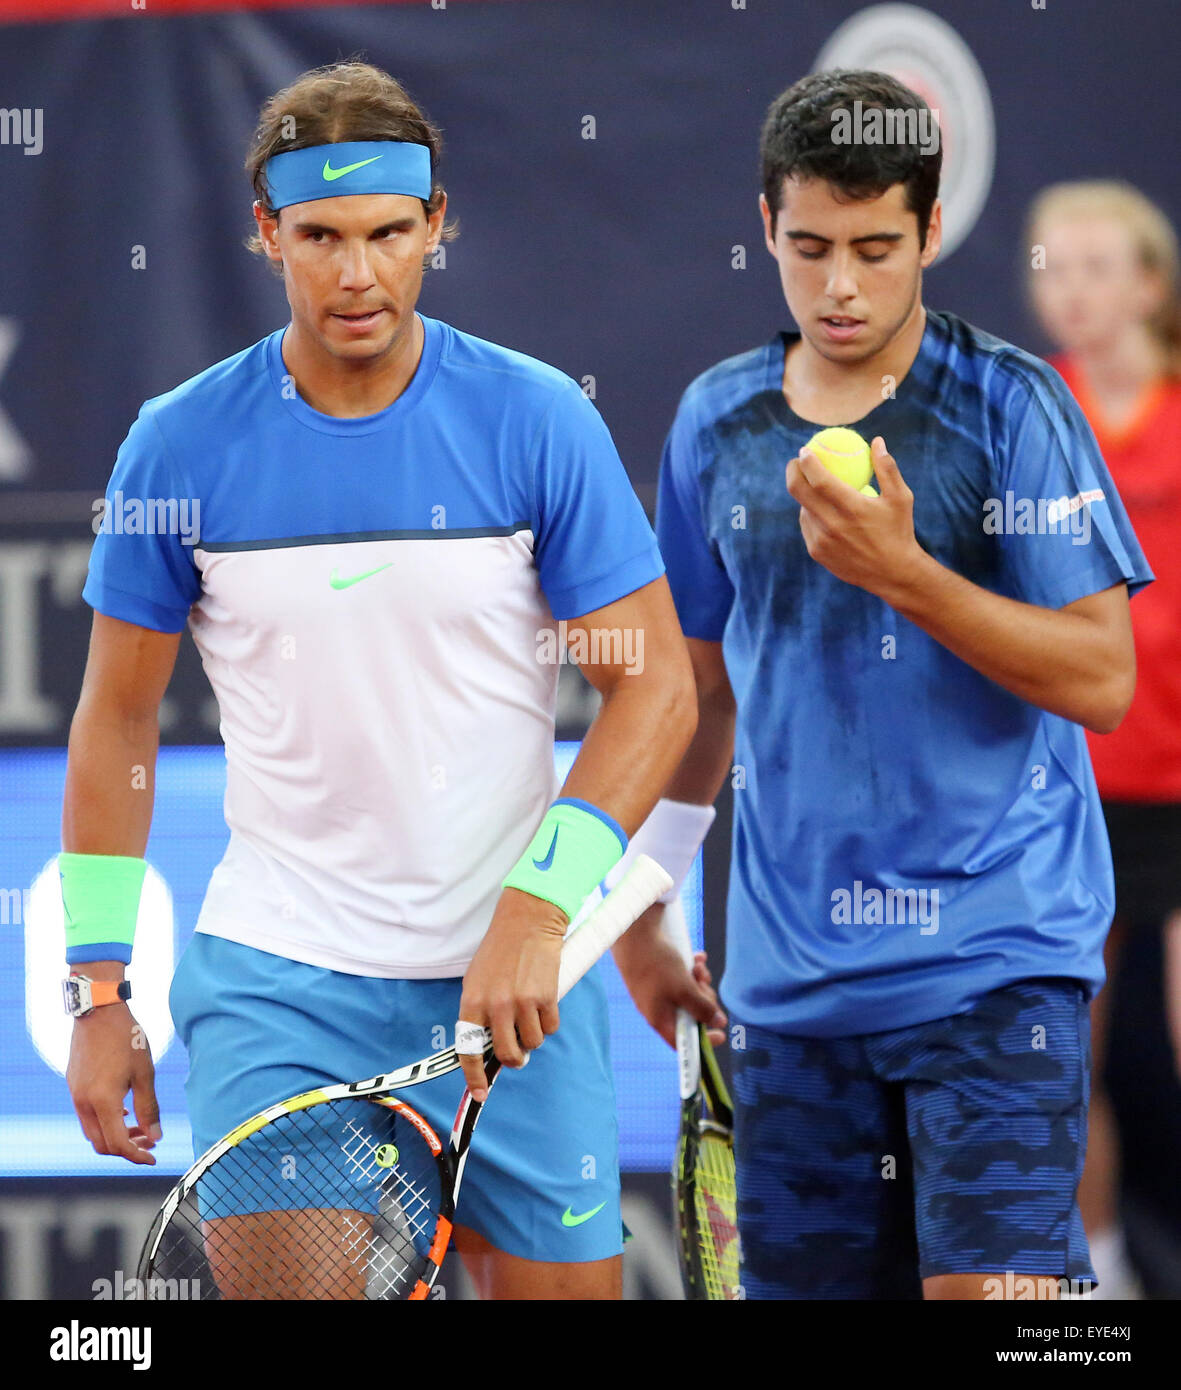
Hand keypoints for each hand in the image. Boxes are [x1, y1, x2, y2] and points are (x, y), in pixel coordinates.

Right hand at [66, 1004, 160, 1165]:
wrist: (99, 1011)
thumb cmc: (127, 1039)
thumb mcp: (145, 1073)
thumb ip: (148, 1108)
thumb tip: (156, 1137)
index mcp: (103, 1102)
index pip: (118, 1144)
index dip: (137, 1155)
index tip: (153, 1157)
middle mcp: (84, 1103)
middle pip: (102, 1144)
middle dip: (127, 1148)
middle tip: (149, 1142)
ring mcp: (75, 1094)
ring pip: (93, 1131)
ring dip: (115, 1135)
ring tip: (139, 1127)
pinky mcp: (73, 1085)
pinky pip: (87, 1115)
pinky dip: (105, 1121)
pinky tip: (123, 1111)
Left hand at [457, 887, 568, 1100]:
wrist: (528, 921)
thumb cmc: (500, 951)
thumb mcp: (478, 980)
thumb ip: (480, 1011)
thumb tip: (488, 1043)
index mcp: (472, 1001)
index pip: (469, 1049)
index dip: (474, 1076)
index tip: (480, 1093)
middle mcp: (496, 1006)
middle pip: (507, 1054)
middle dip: (514, 1059)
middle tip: (518, 1054)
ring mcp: (522, 1003)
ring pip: (532, 1043)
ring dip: (534, 1035)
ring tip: (531, 1013)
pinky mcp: (546, 997)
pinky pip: (550, 1028)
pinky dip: (549, 1021)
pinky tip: (544, 1002)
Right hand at [612, 902, 726, 1047]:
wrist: (634, 935)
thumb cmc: (657, 965)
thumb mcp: (684, 988)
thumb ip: (702, 1008)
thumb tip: (719, 1022)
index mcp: (661, 1019)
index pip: (683, 1041)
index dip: (703, 1041)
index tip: (721, 1034)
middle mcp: (659, 1009)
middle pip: (691, 1015)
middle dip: (704, 999)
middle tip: (703, 984)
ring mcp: (659, 992)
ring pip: (689, 994)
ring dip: (699, 981)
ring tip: (699, 967)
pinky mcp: (659, 977)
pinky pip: (682, 979)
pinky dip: (692, 970)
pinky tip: (698, 958)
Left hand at [786, 436, 925, 597]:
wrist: (892, 573)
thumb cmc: (899, 530)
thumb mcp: (900, 498)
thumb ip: (887, 468)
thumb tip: (877, 441)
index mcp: (853, 508)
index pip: (819, 479)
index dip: (807, 462)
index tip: (804, 450)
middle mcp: (833, 525)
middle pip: (799, 491)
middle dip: (792, 470)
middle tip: (796, 462)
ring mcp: (822, 541)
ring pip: (803, 509)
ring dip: (805, 495)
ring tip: (815, 488)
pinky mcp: (816, 553)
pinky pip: (807, 526)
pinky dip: (811, 514)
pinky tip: (820, 510)